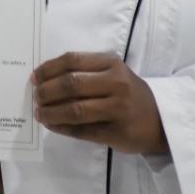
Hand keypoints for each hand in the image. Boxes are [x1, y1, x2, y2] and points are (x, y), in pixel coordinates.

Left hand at [32, 52, 167, 154]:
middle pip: (71, 85)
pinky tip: (52, 125)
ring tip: (39, 113)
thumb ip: (85, 71)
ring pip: (75, 110)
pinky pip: (82, 131)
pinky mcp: (116, 133)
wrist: (160, 119)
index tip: (34, 77)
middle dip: (46, 91)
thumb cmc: (128, 92)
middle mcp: (116, 83)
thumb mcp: (113, 73)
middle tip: (35, 97)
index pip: (72, 60)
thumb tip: (44, 78)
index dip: (48, 69)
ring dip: (51, 112)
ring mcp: (117, 109)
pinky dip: (62, 128)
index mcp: (111, 63)